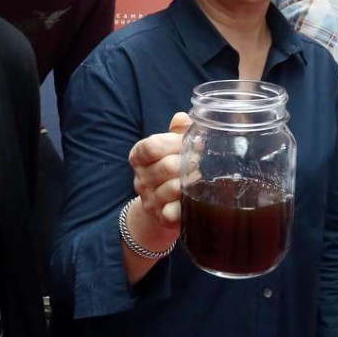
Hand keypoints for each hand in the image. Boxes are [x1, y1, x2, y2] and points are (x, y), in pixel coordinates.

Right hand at [128, 112, 190, 229]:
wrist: (162, 205)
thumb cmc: (169, 168)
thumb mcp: (169, 147)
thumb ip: (176, 131)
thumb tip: (185, 118)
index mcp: (138, 157)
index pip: (151, 146)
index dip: (174, 142)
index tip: (190, 142)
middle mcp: (140, 179)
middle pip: (167, 166)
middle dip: (188, 162)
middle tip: (199, 161)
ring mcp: (149, 200)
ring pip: (174, 188)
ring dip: (191, 182)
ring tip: (199, 178)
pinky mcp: (161, 218)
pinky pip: (175, 212)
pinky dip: (187, 205)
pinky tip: (194, 199)